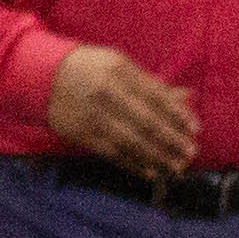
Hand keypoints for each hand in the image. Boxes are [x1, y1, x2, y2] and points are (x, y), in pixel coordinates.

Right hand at [44, 41, 200, 178]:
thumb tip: (187, 96)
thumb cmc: (89, 67)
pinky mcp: (81, 134)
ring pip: (130, 141)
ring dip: (156, 156)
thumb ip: (152, 83)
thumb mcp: (119, 65)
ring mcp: (93, 116)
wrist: (43, 77)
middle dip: (171, 139)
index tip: (195, 129)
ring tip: (175, 167)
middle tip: (190, 153)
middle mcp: (107, 94)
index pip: (155, 96)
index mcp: (119, 72)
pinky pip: (111, 152)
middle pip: (146, 121)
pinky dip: (131, 164)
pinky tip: (149, 172)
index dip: (177, 114)